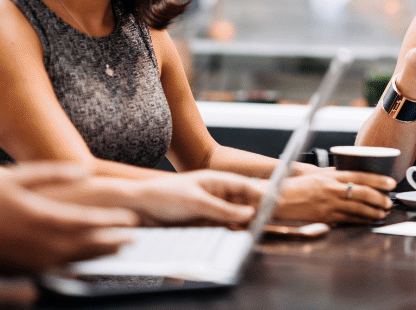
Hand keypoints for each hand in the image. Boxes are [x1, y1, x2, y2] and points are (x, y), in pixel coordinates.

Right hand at [0, 162, 137, 271]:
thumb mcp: (17, 178)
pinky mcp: (18, 272)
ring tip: (116, 250)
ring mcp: (30, 262)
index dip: (113, 222)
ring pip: (74, 261)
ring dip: (98, 255)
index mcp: (44, 219)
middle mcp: (41, 245)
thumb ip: (53, 173)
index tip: (132, 220)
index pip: (90, 222)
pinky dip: (74, 266)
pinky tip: (80, 263)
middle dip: (113, 241)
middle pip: (88, 245)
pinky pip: (55, 271)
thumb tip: (85, 169)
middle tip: (134, 238)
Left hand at [126, 169, 261, 226]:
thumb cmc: (165, 196)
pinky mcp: (203, 221)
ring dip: (241, 223)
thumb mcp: (197, 203)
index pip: (246, 186)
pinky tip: (234, 234)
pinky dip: (228, 231)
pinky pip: (222, 226)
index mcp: (217, 181)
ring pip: (234, 217)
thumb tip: (249, 214)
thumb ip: (224, 210)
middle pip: (243, 203)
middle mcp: (216, 193)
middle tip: (265, 223)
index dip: (262, 194)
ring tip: (251, 231)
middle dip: (254, 212)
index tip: (276, 203)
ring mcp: (210, 208)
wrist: (139, 207)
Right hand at [275, 170, 394, 223]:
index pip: (360, 176)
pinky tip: (367, 221)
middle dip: (379, 198)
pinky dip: (360, 220)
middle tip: (389, 202)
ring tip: (382, 213)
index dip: (378, 180)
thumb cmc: (292, 187)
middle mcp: (332, 189)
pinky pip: (347, 219)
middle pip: (362, 193)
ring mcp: (329, 205)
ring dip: (373, 211)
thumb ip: (330, 173)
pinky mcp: (325, 218)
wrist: (276, 200)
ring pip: (357, 208)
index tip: (390, 183)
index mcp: (330, 176)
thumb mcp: (313, 174)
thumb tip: (344, 171)